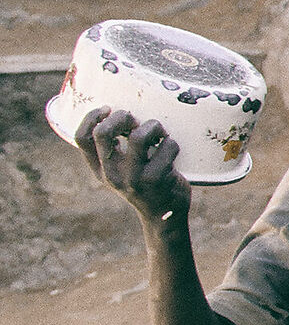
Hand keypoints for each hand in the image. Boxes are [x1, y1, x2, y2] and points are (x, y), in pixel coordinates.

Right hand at [75, 109, 190, 220]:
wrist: (163, 216)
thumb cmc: (144, 184)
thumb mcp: (121, 171)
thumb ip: (114, 150)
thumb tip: (121, 115)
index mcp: (99, 169)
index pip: (81, 138)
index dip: (92, 117)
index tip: (108, 108)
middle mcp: (112, 174)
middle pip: (103, 133)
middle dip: (122, 117)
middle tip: (136, 120)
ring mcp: (133, 177)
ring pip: (138, 136)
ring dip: (153, 126)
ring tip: (159, 133)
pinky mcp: (156, 179)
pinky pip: (166, 146)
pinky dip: (171, 143)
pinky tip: (170, 151)